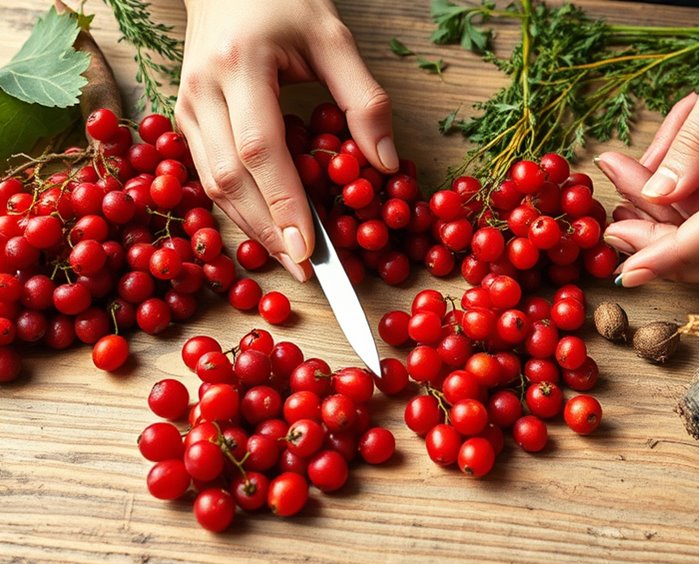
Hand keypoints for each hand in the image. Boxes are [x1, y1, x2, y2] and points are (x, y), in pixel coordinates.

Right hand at [175, 0, 396, 281]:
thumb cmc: (282, 0)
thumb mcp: (334, 38)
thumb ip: (365, 99)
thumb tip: (385, 165)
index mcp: (239, 66)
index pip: (261, 151)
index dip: (284, 205)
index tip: (310, 251)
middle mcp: (201, 91)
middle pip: (230, 179)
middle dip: (268, 231)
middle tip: (306, 273)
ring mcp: (185, 105)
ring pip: (212, 184)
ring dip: (251, 228)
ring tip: (290, 260)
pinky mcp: (183, 116)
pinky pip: (207, 174)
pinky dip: (237, 207)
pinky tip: (266, 228)